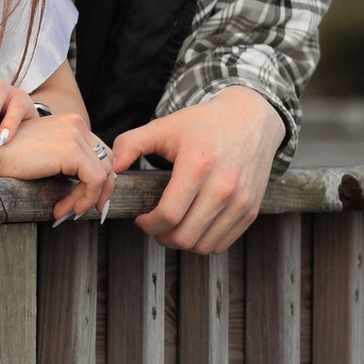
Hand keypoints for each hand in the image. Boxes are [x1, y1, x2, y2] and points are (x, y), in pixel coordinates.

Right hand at [0, 109, 116, 219]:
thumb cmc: (8, 156)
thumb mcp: (44, 153)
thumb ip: (66, 160)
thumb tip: (86, 184)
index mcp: (72, 123)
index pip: (99, 153)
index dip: (97, 179)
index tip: (83, 199)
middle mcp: (78, 124)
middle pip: (107, 162)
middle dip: (99, 190)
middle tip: (81, 209)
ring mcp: (76, 136)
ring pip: (102, 174)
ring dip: (87, 198)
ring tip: (66, 211)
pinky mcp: (72, 151)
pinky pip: (95, 181)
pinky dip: (84, 198)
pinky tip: (64, 208)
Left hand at [106, 86, 285, 254]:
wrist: (251, 118)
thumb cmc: (203, 123)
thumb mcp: (164, 126)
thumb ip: (130, 144)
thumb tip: (111, 169)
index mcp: (198, 165)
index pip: (168, 215)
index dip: (148, 224)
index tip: (141, 219)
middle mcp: (223, 186)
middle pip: (185, 236)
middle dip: (161, 236)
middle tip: (155, 225)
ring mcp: (240, 200)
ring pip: (204, 245)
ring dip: (182, 243)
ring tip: (173, 227)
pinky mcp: (251, 209)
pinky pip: (222, 243)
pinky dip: (204, 242)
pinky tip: (194, 226)